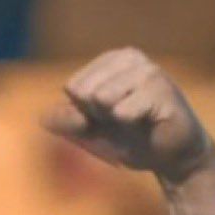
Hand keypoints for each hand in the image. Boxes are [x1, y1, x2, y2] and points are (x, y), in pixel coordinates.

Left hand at [43, 47, 212, 182]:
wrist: (173, 157)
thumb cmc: (132, 139)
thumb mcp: (93, 131)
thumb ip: (68, 122)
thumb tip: (41, 119)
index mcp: (114, 59)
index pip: (73, 87)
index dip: (87, 113)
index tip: (111, 118)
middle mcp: (132, 57)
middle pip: (84, 92)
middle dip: (99, 117)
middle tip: (125, 122)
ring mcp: (150, 72)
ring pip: (102, 99)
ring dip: (116, 122)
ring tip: (137, 123)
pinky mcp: (163, 92)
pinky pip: (123, 112)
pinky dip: (131, 127)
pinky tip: (150, 124)